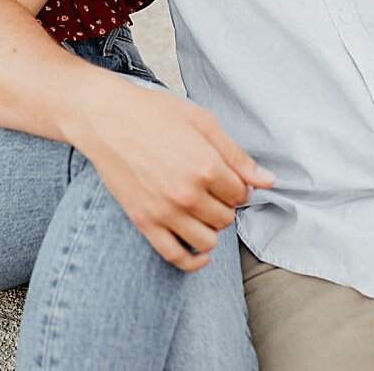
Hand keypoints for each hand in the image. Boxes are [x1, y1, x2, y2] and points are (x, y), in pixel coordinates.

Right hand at [66, 73, 274, 270]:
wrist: (105, 118)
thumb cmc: (153, 113)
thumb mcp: (202, 122)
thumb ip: (236, 155)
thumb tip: (268, 181)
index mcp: (206, 166)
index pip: (242, 194)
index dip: (239, 186)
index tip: (227, 177)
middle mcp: (188, 194)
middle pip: (227, 217)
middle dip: (226, 204)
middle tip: (213, 188)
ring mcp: (165, 211)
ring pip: (208, 239)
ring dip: (212, 228)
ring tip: (203, 209)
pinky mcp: (144, 222)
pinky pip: (176, 256)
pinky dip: (193, 261)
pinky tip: (200, 253)